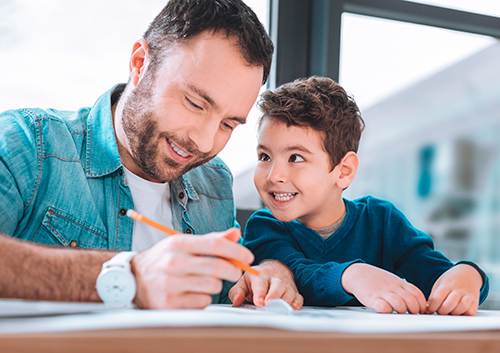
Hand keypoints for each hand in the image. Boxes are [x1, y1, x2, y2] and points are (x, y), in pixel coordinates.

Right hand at [130, 228, 253, 308]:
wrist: (132, 279)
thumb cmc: (163, 259)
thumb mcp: (183, 243)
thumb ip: (211, 239)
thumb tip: (235, 234)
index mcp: (178, 243)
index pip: (215, 245)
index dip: (236, 251)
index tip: (248, 256)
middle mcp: (174, 262)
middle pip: (218, 267)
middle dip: (233, 270)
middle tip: (234, 271)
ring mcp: (171, 284)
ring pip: (213, 286)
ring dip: (216, 285)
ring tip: (206, 281)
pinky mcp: (170, 303)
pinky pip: (202, 302)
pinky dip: (204, 298)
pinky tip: (194, 292)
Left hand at [228, 260, 302, 309]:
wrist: (274, 269)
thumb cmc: (256, 279)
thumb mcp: (243, 282)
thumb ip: (237, 292)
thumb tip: (237, 301)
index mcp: (259, 275)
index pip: (260, 283)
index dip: (260, 292)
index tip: (258, 302)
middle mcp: (274, 278)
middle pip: (278, 284)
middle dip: (274, 295)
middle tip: (269, 305)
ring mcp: (286, 284)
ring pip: (289, 291)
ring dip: (285, 301)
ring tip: (280, 309)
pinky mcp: (294, 291)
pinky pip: (298, 296)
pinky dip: (297, 303)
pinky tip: (293, 308)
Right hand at [342, 263, 426, 313]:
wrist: (357, 273)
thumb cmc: (377, 280)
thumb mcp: (393, 281)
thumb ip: (405, 289)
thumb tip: (418, 302)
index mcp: (400, 283)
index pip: (418, 294)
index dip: (422, 305)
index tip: (420, 310)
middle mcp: (393, 288)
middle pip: (411, 301)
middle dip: (414, 311)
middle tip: (410, 314)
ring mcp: (383, 293)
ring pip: (400, 305)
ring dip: (402, 312)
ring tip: (398, 313)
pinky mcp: (372, 299)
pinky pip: (384, 308)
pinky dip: (388, 312)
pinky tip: (386, 311)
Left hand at [426, 264, 481, 315]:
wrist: (468, 274)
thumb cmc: (450, 281)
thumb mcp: (439, 284)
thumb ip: (434, 296)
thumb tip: (427, 311)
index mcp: (447, 284)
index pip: (437, 297)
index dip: (432, 306)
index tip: (429, 310)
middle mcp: (458, 289)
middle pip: (449, 304)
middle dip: (441, 311)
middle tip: (439, 311)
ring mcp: (468, 295)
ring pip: (461, 307)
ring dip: (453, 313)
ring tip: (449, 312)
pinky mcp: (475, 301)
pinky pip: (470, 311)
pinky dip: (463, 314)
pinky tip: (458, 312)